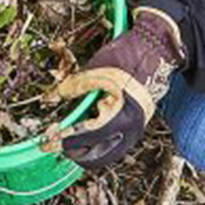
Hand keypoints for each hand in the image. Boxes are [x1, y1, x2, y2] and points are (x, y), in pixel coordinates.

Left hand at [38, 7, 185, 168]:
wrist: (155, 50)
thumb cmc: (129, 57)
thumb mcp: (95, 71)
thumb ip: (72, 86)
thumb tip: (53, 97)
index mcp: (121, 115)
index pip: (87, 137)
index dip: (65, 140)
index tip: (49, 141)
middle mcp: (131, 128)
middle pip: (97, 154)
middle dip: (74, 151)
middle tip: (55, 142)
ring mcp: (135, 128)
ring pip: (106, 152)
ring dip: (85, 149)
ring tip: (68, 138)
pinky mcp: (135, 125)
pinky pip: (114, 143)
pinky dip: (97, 142)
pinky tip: (84, 131)